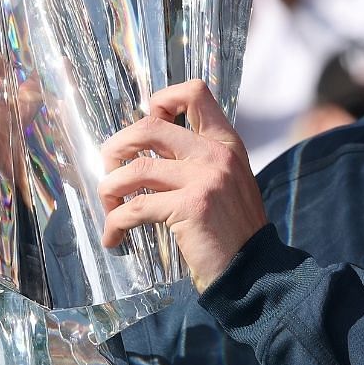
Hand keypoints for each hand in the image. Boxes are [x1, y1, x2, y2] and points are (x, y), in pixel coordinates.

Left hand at [98, 80, 267, 290]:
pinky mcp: (190, 207)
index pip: (194, 93)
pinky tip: (114, 238)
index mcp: (225, 143)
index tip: (144, 132)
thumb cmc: (232, 231)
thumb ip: (198, 161)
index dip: (160, 101)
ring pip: (134, 169)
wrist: (255, 271)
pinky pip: (135, 208)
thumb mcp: (226, 182)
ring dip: (109, 189)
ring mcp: (204, 179)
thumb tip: (145, 151)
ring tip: (108, 208)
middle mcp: (216, 154)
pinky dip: (115, 224)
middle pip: (148, 126)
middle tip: (109, 171)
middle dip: (116, 147)